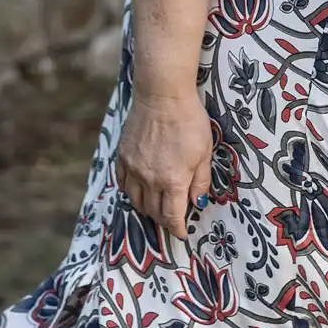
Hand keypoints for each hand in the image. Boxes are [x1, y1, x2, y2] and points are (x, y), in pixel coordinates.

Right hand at [114, 90, 211, 241]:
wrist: (162, 95)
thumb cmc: (189, 120)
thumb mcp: (205, 152)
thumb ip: (201, 181)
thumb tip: (198, 203)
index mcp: (173, 180)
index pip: (172, 216)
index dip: (177, 228)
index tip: (182, 233)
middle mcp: (150, 179)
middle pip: (153, 211)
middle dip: (164, 220)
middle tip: (172, 218)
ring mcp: (133, 168)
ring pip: (136, 200)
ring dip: (147, 208)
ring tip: (156, 207)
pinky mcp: (123, 156)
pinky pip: (123, 183)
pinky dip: (131, 192)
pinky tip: (139, 190)